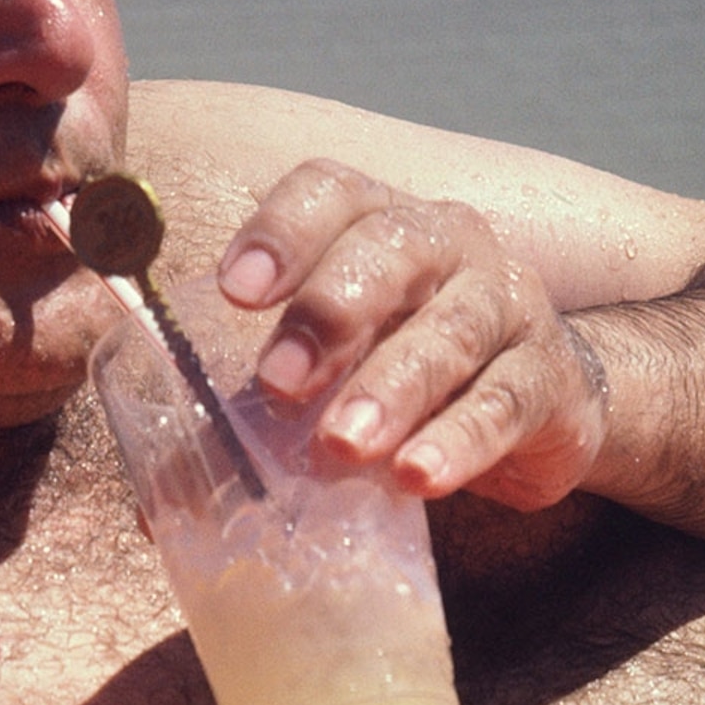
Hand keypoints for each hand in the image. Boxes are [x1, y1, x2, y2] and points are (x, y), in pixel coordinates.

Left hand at [217, 159, 608, 509]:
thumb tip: (156, 511)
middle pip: (391, 248)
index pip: (328, 193)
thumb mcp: (331, 375)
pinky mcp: (549, 376)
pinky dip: (459, 441)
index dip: (281, 231)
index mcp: (374, 225)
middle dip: (331, 312)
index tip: (235, 289)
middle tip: (280, 383)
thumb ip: (252, 419)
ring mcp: (507, 303)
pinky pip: (505, 401)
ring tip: (344, 445)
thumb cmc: (404, 376)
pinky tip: (417, 478)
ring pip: (452, 328)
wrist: (539, 405)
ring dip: (393, 386)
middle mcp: (446, 244)